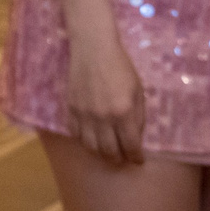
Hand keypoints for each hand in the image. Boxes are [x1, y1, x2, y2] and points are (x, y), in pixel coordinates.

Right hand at [65, 32, 147, 164]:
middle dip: (119, 159)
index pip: (131, 145)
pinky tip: (92, 139)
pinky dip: (84, 141)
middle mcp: (102, 117)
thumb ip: (138, 117)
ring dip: (101, 154)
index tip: (139, 160)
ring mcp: (84, 114)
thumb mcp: (138, 91)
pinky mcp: (70, 108)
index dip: (136, 157)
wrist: (93, 49)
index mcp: (123, 112)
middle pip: (109, 151)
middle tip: (123, 159)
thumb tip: (136, 138)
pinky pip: (75, 134)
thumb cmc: (120, 68)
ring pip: (90, 147)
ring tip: (107, 152)